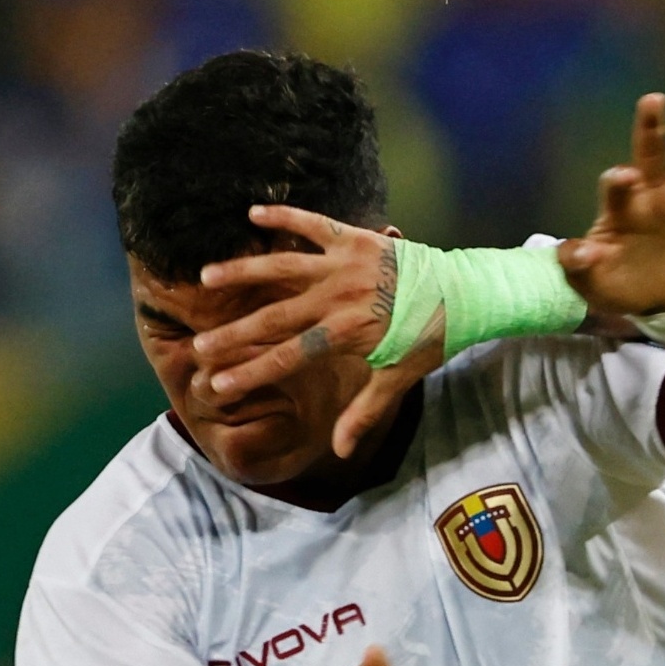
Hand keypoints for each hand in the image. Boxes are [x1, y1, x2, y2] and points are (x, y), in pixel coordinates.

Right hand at [192, 208, 440, 456]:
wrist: (464, 293)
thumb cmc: (429, 340)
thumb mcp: (398, 380)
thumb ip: (365, 413)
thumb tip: (339, 452)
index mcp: (346, 335)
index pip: (288, 358)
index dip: (251, 373)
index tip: (220, 384)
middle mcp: (338, 298)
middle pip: (275, 319)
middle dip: (234, 335)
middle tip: (199, 347)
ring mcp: (344, 264)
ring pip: (282, 267)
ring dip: (243, 271)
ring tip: (206, 277)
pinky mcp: (354, 237)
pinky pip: (312, 222)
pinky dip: (284, 216)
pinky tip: (252, 213)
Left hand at [559, 93, 664, 319]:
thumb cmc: (625, 287)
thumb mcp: (595, 285)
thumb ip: (577, 268)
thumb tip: (574, 252)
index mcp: (620, 207)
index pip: (616, 183)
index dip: (618, 179)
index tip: (625, 178)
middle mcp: (649, 191)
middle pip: (648, 150)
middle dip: (650, 126)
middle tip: (653, 101)